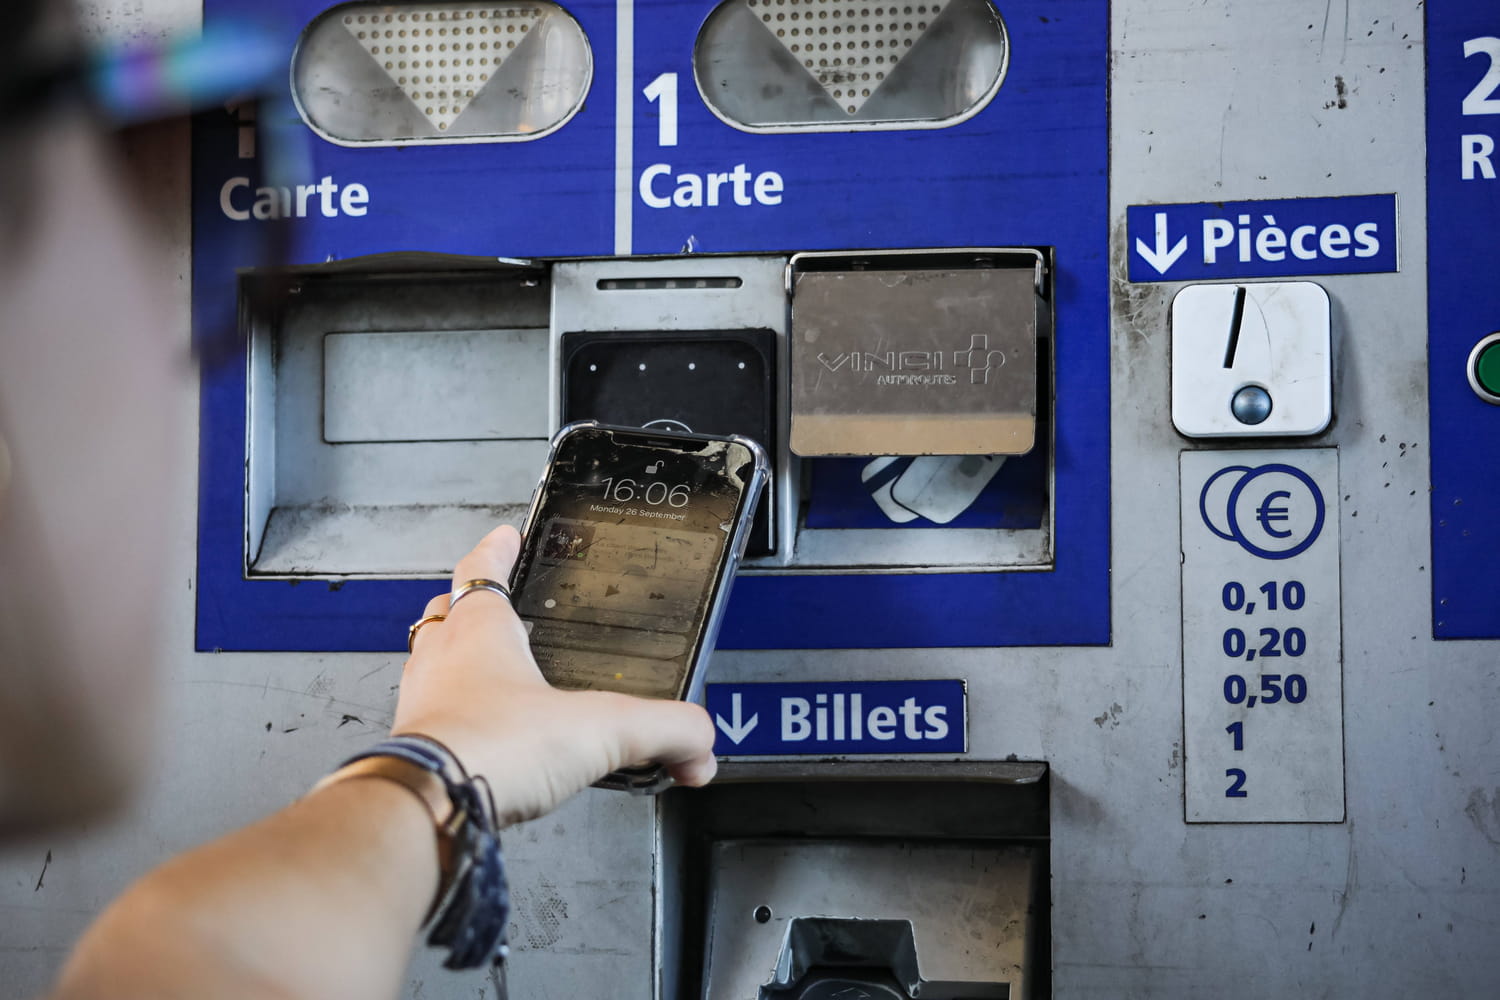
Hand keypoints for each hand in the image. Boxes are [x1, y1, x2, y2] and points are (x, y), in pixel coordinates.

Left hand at [390, 524, 717, 825]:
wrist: (431, 805)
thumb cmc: (490, 748)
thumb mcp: (601, 729)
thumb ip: (663, 730)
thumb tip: (698, 740)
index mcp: (480, 630)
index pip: (480, 569)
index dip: (495, 550)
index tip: (505, 537)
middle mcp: (441, 660)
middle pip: (446, 614)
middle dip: (468, 605)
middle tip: (493, 604)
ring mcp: (421, 704)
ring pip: (430, 664)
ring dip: (454, 662)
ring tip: (491, 676)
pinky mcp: (415, 749)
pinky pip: (430, 719)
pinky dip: (453, 718)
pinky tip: (484, 740)